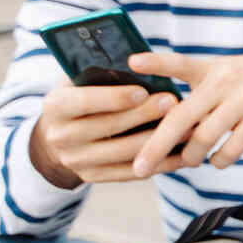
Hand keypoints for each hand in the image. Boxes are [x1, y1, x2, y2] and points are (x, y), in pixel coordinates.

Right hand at [28, 83, 182, 187]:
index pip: (84, 101)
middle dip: (144, 115)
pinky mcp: (91, 176)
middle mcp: (60, 136)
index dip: (114, 97)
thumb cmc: (81, 97)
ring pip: (122, 152)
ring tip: (187, 128)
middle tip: (174, 103)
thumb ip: (101, 74)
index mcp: (55, 106)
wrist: (60, 134)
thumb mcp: (80, 80)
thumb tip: (138, 65)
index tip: (143, 91)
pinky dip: (158, 164)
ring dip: (158, 141)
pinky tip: (182, 155)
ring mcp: (75, 160)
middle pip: (108, 127)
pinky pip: (129, 173)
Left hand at [129, 48, 242, 174]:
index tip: (133, 62)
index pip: (179, 63)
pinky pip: (232, 149)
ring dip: (192, 156)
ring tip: (189, 160)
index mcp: (211, 69)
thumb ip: (197, 88)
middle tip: (139, 168)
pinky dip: (220, 160)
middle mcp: (224, 83)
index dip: (156, 63)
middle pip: (182, 117)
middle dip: (156, 146)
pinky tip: (218, 160)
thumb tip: (169, 125)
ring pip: (205, 138)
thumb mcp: (226, 68)